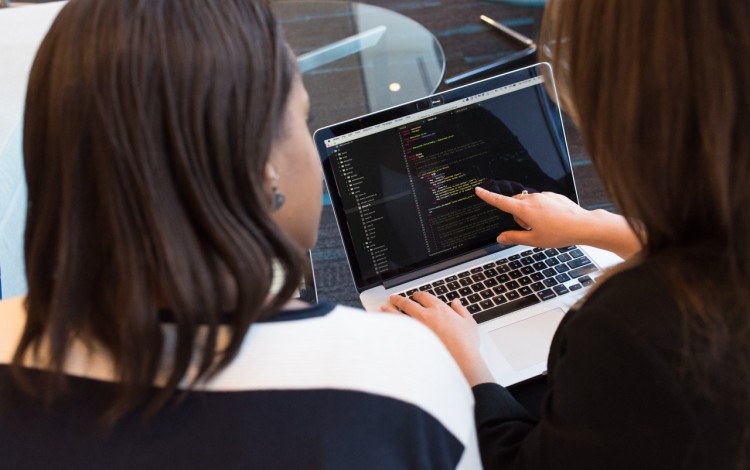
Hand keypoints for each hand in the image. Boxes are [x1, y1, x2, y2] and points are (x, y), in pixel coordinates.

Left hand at [382, 292, 493, 385]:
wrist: (460, 360)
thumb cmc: (465, 343)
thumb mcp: (469, 323)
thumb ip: (461, 310)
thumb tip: (456, 303)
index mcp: (439, 309)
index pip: (425, 297)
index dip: (418, 295)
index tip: (416, 295)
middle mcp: (425, 316)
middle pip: (407, 303)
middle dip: (399, 299)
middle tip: (394, 298)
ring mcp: (416, 328)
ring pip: (398, 315)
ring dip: (389, 310)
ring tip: (383, 308)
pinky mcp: (412, 341)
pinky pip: (398, 330)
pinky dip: (390, 326)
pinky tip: (386, 326)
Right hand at [475, 186, 640, 258]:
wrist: (583, 225)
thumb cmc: (559, 233)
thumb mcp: (533, 240)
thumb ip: (514, 237)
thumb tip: (500, 238)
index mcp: (524, 210)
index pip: (501, 202)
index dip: (488, 196)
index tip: (478, 190)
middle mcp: (532, 199)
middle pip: (515, 204)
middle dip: (517, 215)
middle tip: (529, 229)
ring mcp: (544, 196)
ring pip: (528, 203)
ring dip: (529, 213)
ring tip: (544, 226)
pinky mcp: (553, 196)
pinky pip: (540, 201)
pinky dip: (541, 210)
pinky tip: (552, 220)